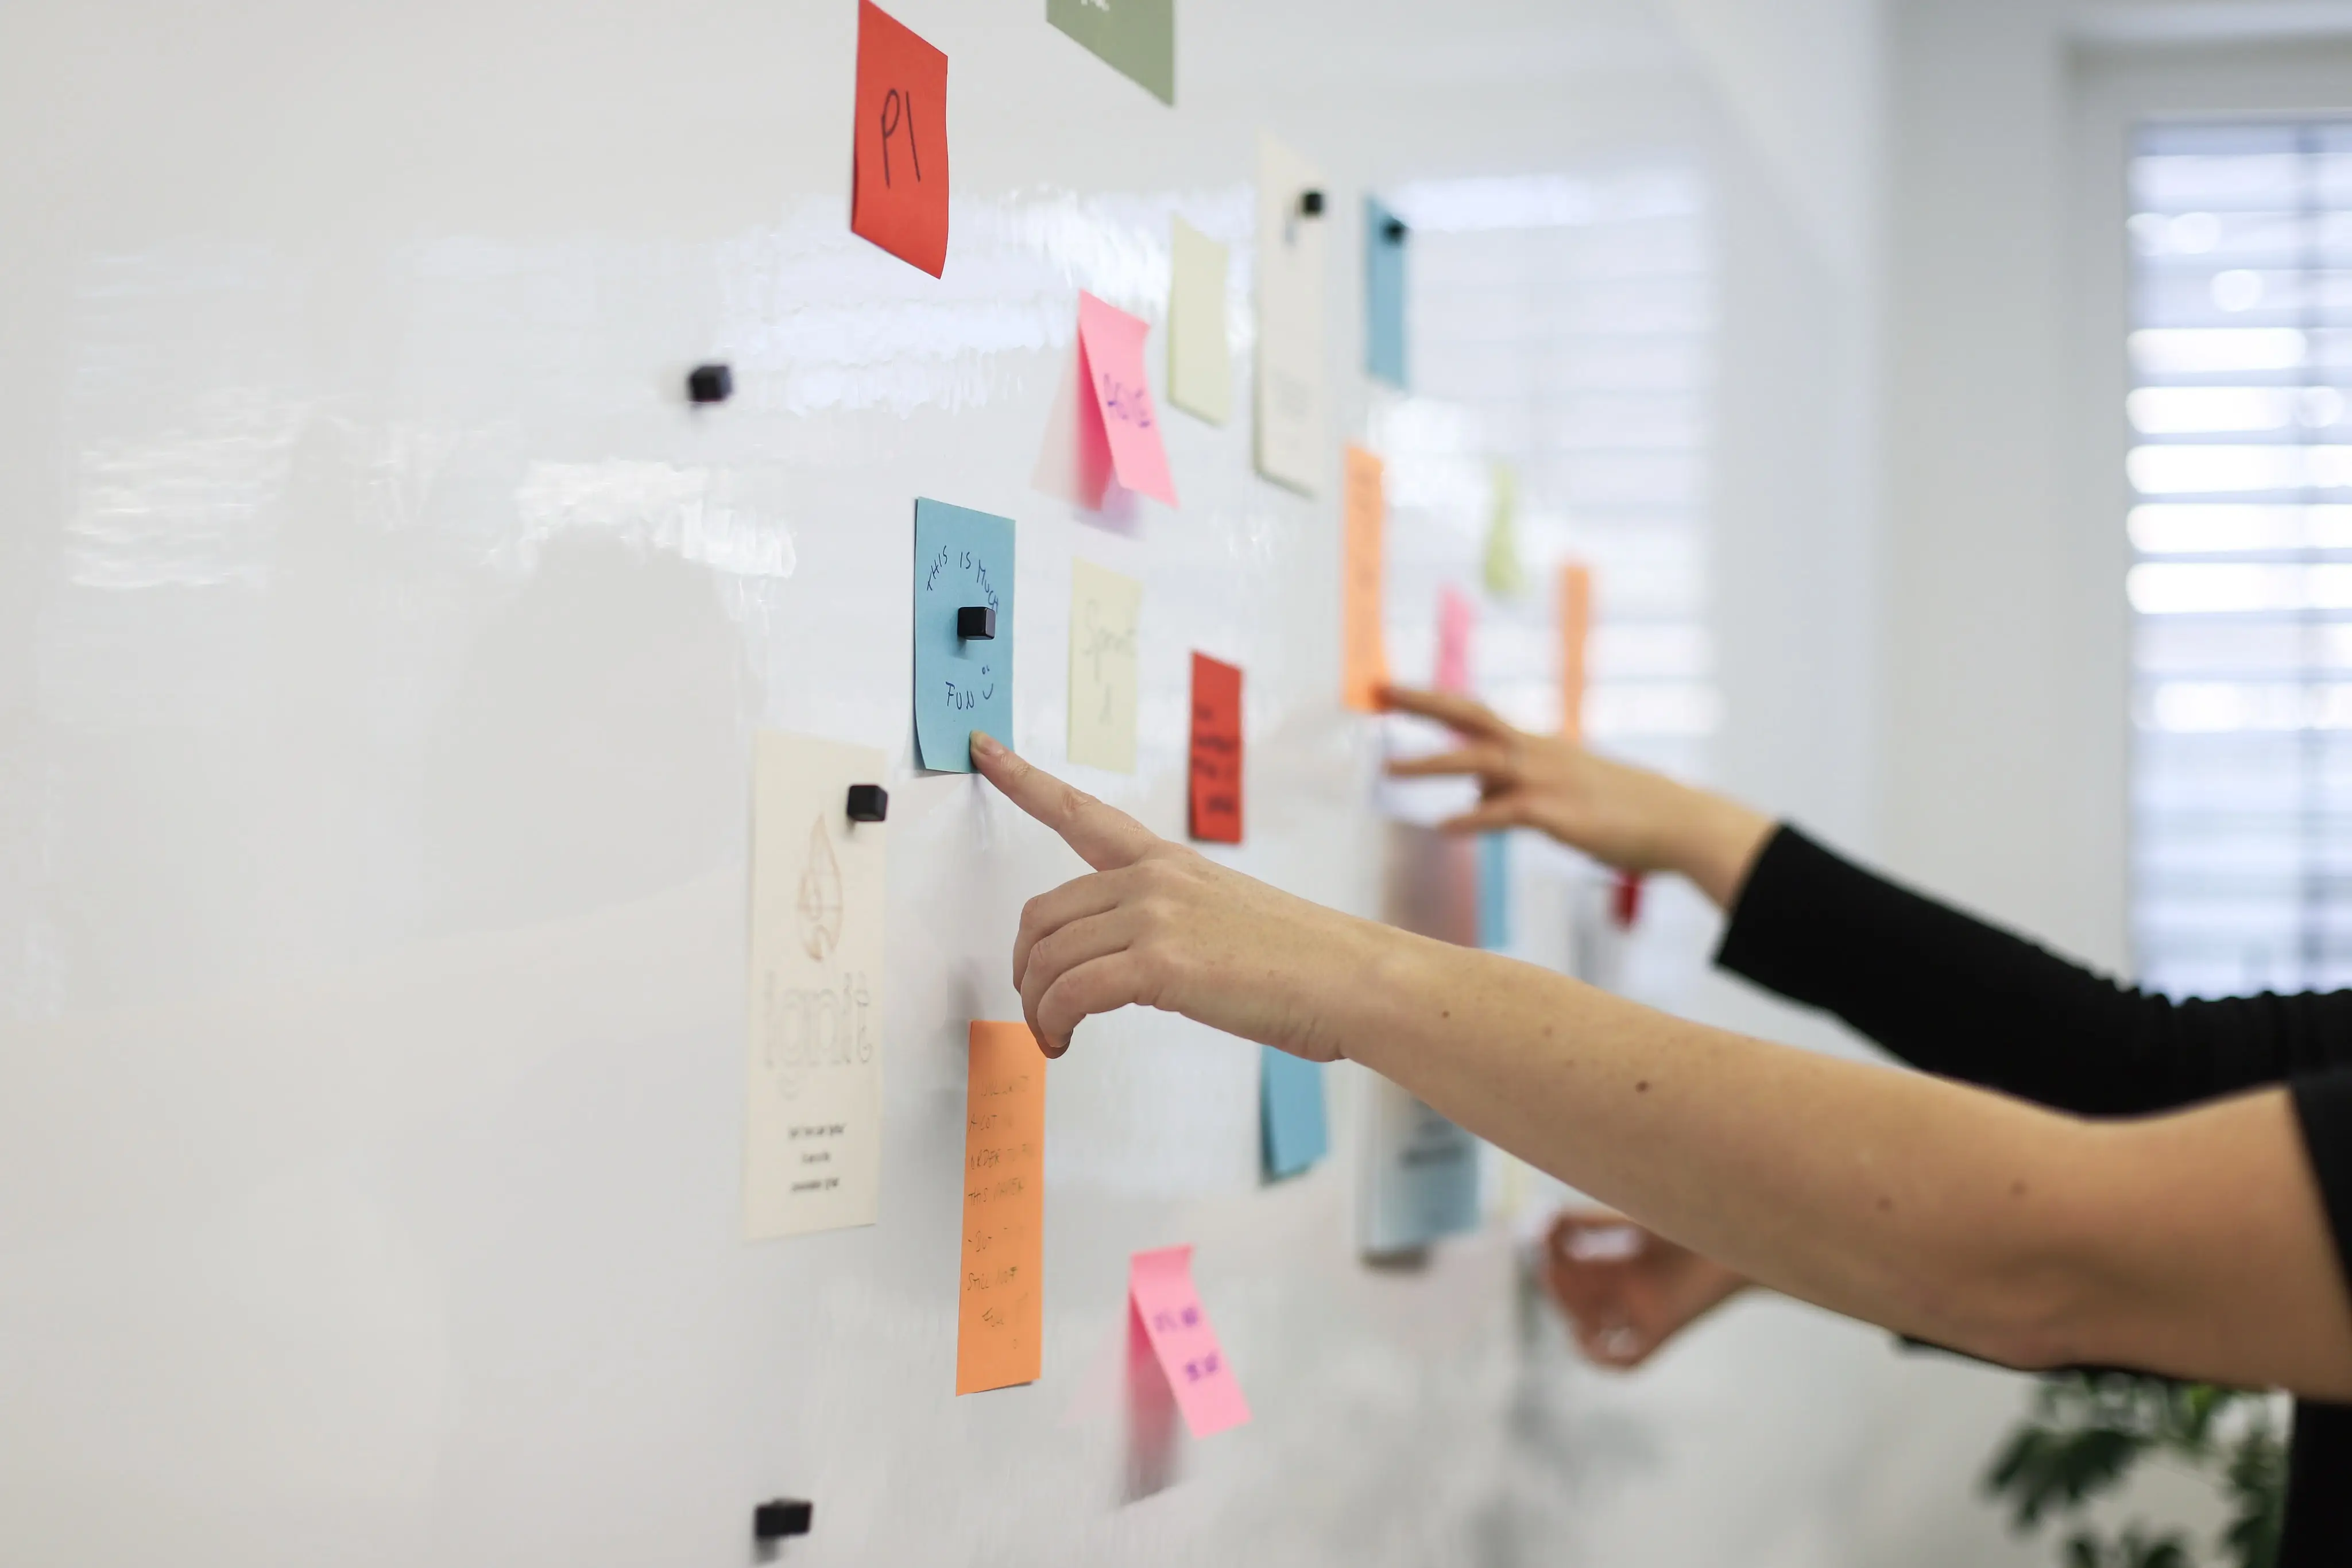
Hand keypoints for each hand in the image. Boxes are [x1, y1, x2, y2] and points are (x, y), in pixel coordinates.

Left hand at [971, 731, 1386, 1060]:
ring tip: (1054, 1037)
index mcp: (1167, 861)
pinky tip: (1066, 1043)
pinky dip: (1055, 1023)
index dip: (1023, 780)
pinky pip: (1071, 991)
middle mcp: (1153, 878)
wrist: (1352, 980)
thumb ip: (1166, 923)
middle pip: (1041, 912)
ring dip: (1037, 1006)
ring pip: (1048, 957)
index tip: (983, 749)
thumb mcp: (1225, 918)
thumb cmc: (1301, 963)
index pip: (1081, 812)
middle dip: (1025, 968)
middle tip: (1040, 1010)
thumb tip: (1126, 966)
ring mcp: (1156, 916)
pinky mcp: (1161, 963)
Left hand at [1379, 685, 1773, 908]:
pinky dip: (1473, 819)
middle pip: (1471, 717)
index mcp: (1536, 745)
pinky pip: (1505, 814)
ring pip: (1479, 761)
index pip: (1475, 713)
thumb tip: (1473, 798)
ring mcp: (1546, 780)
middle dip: (1424, 702)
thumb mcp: (1561, 790)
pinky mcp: (1557, 813)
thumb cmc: (1620, 809)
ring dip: (1431, 762)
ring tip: (1388, 768)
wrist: (1676, 821)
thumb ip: (1513, 790)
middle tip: (1381, 691)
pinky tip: (1445, 828)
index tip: (1393, 688)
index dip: (1433, 699)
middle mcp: (1536, 753)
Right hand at [1542, 1210, 1750, 1368]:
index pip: (1574, 1273)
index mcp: (1623, 1261)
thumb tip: (1543, 1222)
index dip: (1553, 1263)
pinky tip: (1584, 1339)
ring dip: (1574, 1320)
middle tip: (1553, 1268)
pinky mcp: (1666, 1330)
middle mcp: (1632, 1290)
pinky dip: (1602, 1359)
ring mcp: (1646, 1313)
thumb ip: (1591, 1221)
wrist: (1742, 1235)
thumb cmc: (1694, 1219)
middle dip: (1559, 1289)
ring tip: (1570, 1296)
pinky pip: (1628, 1360)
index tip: (1545, 1241)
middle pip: (1579, 1303)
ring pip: (1597, 1333)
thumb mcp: (1634, 1219)